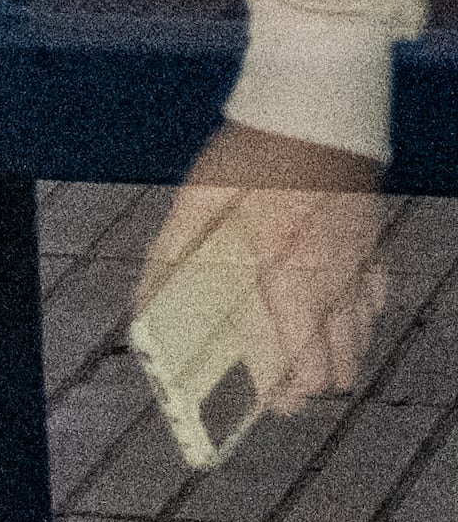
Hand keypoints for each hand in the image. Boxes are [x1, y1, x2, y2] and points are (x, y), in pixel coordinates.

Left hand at [139, 120, 389, 419]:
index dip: (282, 394)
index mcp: (285, 281)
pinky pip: (374, 305)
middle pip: (336, 367)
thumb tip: (147, 307)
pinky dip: (356, 321)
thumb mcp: (195, 206)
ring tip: (301, 357)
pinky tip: (332, 313)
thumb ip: (172, 259)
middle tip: (280, 387)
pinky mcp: (373, 252)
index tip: (265, 403)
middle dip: (308, 386)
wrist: (312, 117)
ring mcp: (358, 271)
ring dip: (333, 358)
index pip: (299, 366)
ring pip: (360, 342)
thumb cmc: (248, 162)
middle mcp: (329, 287)